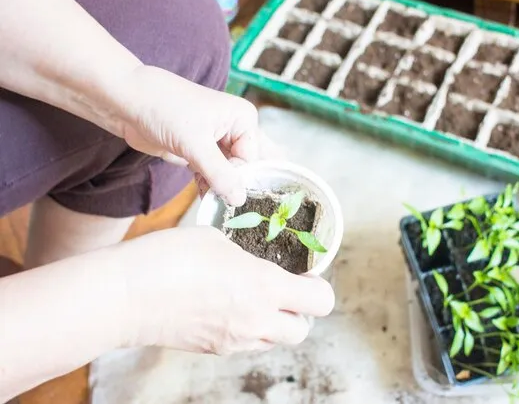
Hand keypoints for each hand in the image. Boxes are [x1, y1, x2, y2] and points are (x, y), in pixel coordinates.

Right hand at [120, 226, 334, 354]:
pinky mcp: (214, 350)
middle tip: (283, 289)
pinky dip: (249, 330)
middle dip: (300, 311)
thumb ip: (248, 256)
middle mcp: (256, 321)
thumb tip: (255, 263)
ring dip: (275, 322)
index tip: (304, 274)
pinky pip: (247, 344)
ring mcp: (235, 341)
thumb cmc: (169, 258)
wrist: (125, 297)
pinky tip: (228, 308)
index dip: (318, 287)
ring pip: (275, 341)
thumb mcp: (217, 240)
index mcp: (264, 287)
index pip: (321, 301)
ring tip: (253, 298)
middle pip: (302, 330)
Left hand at [121, 65, 281, 205]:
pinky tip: (202, 192)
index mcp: (243, 119)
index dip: (239, 178)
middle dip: (232, 185)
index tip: (225, 194)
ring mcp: (217, 141)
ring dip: (218, 188)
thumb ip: (219, 173)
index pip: (252, 159)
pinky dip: (208, 186)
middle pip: (243, 167)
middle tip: (221, 202)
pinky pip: (212, 175)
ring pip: (228, 174)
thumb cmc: (165, 108)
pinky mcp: (199, 151)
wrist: (128, 102)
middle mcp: (234, 129)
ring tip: (209, 197)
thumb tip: (239, 199)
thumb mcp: (195, 143)